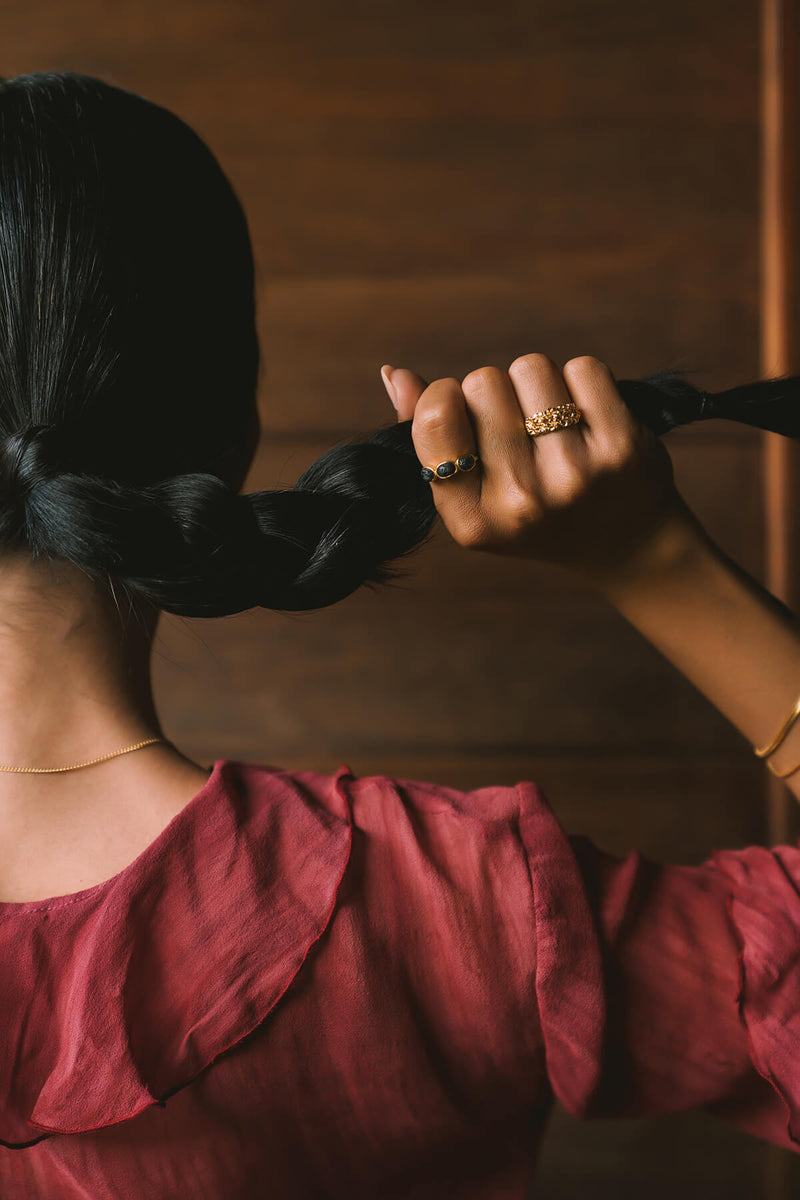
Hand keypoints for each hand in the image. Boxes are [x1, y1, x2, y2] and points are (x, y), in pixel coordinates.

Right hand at [380, 354, 696, 582]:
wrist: (626, 545)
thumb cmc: (535, 510)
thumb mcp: (473, 495)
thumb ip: (430, 436)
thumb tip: (394, 372)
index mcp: (472, 520)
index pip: (435, 416)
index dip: (446, 398)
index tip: (466, 417)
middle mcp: (522, 502)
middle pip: (483, 381)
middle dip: (496, 392)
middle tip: (520, 433)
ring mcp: (575, 475)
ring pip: (531, 366)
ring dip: (539, 383)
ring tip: (553, 425)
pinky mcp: (621, 447)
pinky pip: (583, 367)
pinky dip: (582, 381)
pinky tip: (589, 419)